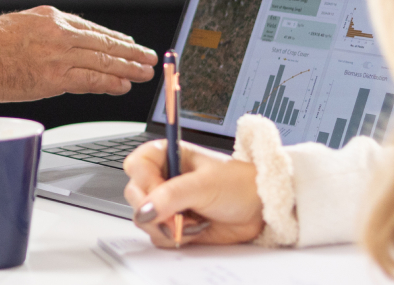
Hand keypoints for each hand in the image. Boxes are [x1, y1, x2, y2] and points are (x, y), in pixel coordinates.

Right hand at [0, 7, 155, 100]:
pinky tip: (123, 85)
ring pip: (103, 60)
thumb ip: (41, 36)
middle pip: (104, 43)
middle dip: (129, 51)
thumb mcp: (19, 27)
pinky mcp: (54, 77)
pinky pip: (91, 80)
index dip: (113, 38)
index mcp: (50, 18)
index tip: (127, 44)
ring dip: (128, 67)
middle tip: (148, 57)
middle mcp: (59, 32)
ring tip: (144, 72)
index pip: (91, 29)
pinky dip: (110, 82)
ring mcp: (59, 54)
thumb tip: (54, 51)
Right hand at [123, 139, 263, 246]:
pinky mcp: (173, 224)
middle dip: (157, 210)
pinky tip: (194, 229)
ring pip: (144, 219)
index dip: (146, 183)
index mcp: (167, 156)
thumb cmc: (238, 185)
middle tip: (180, 213)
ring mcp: (166, 203)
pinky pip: (157, 235)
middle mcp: (163, 178)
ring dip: (168, 225)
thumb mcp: (204, 184)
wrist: (259, 209)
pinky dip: (174, 237)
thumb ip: (171, 195)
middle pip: (135, 196)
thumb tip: (145, 210)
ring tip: (194, 220)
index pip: (136, 166)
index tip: (163, 195)